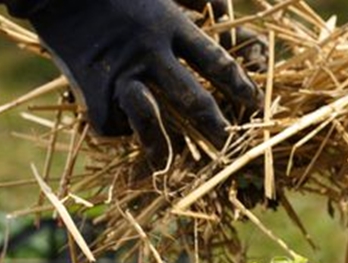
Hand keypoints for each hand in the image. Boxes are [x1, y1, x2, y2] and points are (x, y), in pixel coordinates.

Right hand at [23, 0, 261, 166]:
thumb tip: (227, 16)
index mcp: (170, 25)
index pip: (216, 62)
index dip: (240, 86)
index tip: (255, 104)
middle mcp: (150, 54)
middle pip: (192, 99)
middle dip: (216, 127)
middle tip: (229, 145)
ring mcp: (120, 75)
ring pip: (149, 119)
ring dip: (163, 144)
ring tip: (171, 162)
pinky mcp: (92, 91)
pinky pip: (112, 122)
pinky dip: (120, 130)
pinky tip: (126, 132)